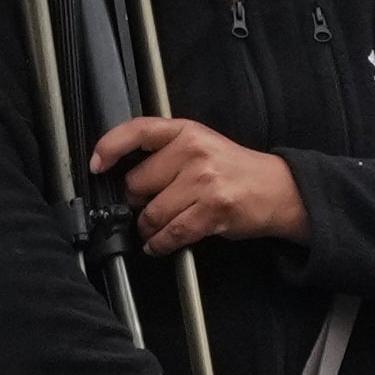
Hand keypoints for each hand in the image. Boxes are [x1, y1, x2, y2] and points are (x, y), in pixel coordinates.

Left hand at [90, 115, 310, 256]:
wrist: (277, 189)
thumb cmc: (234, 169)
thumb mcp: (201, 144)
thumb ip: (165, 151)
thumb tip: (122, 172)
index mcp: (186, 131)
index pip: (138, 130)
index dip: (110, 147)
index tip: (97, 164)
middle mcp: (193, 152)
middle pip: (137, 183)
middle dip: (136, 201)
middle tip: (147, 205)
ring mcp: (203, 181)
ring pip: (151, 213)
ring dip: (147, 227)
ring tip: (155, 228)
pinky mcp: (212, 210)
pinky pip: (170, 233)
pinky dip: (159, 244)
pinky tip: (160, 243)